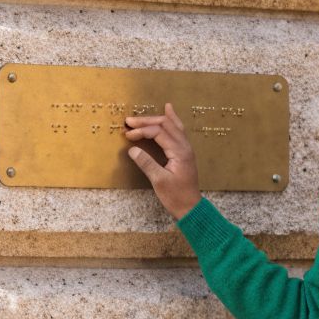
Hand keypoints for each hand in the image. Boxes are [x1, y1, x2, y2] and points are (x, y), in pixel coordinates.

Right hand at [125, 102, 201, 219]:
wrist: (191, 207)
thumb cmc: (176, 196)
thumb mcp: (159, 181)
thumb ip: (147, 163)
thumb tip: (132, 149)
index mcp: (179, 152)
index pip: (159, 132)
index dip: (142, 131)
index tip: (128, 135)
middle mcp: (185, 147)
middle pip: (166, 124)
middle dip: (147, 121)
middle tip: (129, 121)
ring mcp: (186, 149)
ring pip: (173, 125)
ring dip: (156, 119)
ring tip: (142, 115)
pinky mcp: (184, 152)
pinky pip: (177, 131)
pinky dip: (170, 120)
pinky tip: (169, 111)